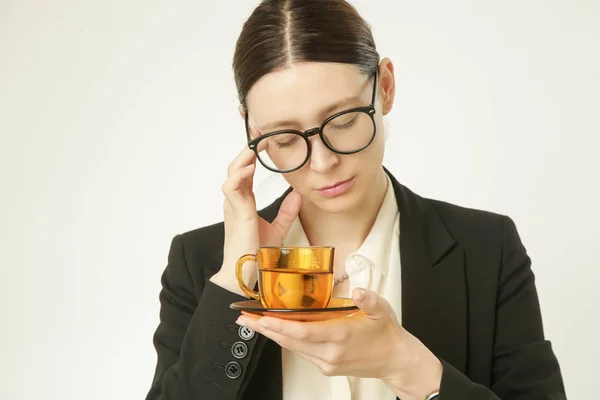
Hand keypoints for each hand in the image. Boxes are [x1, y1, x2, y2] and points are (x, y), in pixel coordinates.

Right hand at [211, 147, 301, 294]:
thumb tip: (299, 194)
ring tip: (255, 147)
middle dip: (246, 149)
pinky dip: (240, 176)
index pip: (245, 172)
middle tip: (259, 134)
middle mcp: (236, 202)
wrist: (247, 273)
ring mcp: (234, 207)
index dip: (252, 155)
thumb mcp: (278, 228)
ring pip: (231, 173)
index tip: (263, 140)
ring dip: (242, 158)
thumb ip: (287, 211)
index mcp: (243, 203)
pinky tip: (250, 169)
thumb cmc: (257, 253)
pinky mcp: (237, 214)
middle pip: (236, 167)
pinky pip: (232, 188)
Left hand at [236, 288, 441, 399]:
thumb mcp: (382, 310)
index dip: (279, 325)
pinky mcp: (326, 367)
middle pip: (291, 341)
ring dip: (272, 335)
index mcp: (341, 335)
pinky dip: (287, 340)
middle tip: (244, 318)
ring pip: (293, 347)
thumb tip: (358, 291)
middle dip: (265, 329)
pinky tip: (276, 331)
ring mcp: (327, 362)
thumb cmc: (386, 332)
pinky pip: (301, 352)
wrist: (394, 360)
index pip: (303, 331)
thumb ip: (369, 299)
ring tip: (253, 323)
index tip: (261, 317)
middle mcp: (330, 352)